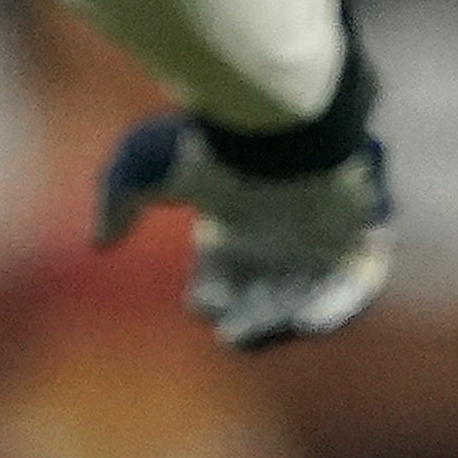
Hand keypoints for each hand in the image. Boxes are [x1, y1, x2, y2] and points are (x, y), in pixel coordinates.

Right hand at [95, 114, 392, 349]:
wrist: (283, 124)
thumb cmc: (212, 145)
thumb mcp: (144, 167)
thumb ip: (117, 202)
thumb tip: (101, 243)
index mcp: (234, 220)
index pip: (224, 273)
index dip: (213, 297)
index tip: (203, 304)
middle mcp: (277, 232)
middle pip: (265, 293)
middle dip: (248, 319)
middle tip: (234, 334)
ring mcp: (319, 238)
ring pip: (305, 294)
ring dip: (285, 318)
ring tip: (265, 331)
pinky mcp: (356, 238)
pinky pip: (353, 284)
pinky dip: (336, 307)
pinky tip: (308, 322)